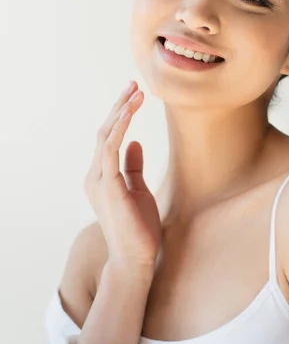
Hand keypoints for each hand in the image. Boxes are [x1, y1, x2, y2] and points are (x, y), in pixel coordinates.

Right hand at [84, 81, 161, 266]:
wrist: (135, 258)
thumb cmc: (138, 228)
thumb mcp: (138, 190)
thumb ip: (133, 167)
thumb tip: (136, 143)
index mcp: (101, 177)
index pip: (108, 139)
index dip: (120, 116)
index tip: (134, 96)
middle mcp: (95, 175)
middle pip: (104, 131)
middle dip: (119, 106)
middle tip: (134, 84)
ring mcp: (98, 180)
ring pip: (106, 135)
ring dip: (121, 111)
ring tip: (136, 91)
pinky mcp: (108, 185)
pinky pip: (110, 148)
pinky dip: (119, 127)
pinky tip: (130, 111)